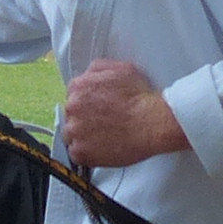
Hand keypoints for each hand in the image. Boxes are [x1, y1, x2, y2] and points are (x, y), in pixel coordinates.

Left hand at [62, 59, 189, 167]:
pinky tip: (102, 149)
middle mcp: (72, 107)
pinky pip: (76, 154)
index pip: (73, 96)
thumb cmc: (141, 97)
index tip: (97, 110)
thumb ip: (98, 68)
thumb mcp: (122, 68)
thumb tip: (88, 74)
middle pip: (71, 116)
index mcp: (79, 86)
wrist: (152, 122)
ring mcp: (75, 131)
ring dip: (83, 137)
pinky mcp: (80, 152)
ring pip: (71, 136)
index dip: (86, 104)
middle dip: (84, 120)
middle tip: (103, 124)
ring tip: (103, 138)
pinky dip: (87, 154)